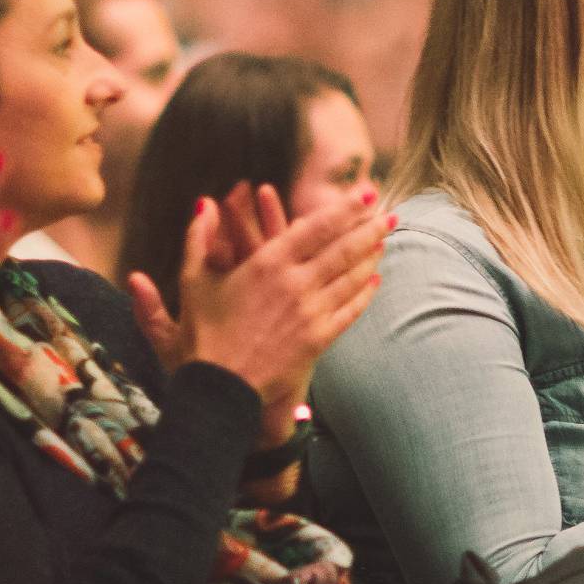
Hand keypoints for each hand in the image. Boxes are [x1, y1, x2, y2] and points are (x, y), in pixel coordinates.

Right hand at [132, 189, 390, 411]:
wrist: (218, 389)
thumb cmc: (202, 334)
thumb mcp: (193, 281)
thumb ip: (199, 238)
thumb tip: (203, 203)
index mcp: (267, 263)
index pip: (316, 227)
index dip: (345, 208)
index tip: (366, 195)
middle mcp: (296, 283)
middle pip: (344, 248)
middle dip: (371, 228)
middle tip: (390, 214)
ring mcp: (311, 312)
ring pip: (352, 277)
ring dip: (371, 256)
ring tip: (385, 240)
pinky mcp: (319, 339)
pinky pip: (350, 310)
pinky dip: (365, 293)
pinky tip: (374, 281)